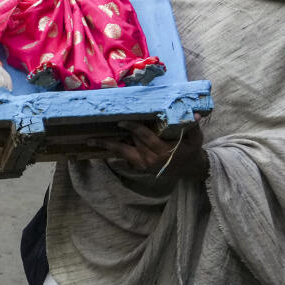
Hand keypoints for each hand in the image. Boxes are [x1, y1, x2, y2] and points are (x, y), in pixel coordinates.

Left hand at [92, 114, 206, 178]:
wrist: (189, 170)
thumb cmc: (191, 150)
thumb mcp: (195, 139)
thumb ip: (192, 127)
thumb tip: (194, 114)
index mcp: (163, 152)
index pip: (145, 137)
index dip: (133, 128)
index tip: (122, 121)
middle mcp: (150, 159)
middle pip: (131, 141)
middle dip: (118, 132)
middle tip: (101, 122)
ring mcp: (143, 165)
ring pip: (122, 152)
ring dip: (106, 145)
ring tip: (89, 141)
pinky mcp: (139, 167)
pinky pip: (123, 157)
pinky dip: (113, 150)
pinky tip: (99, 145)